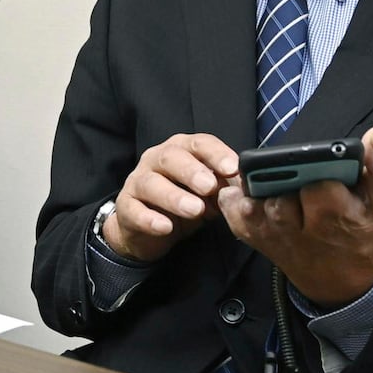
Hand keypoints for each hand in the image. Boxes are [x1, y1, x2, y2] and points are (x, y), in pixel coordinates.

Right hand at [100, 133, 238, 261]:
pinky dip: (150, 219)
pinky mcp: (126, 207)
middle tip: (209, 186)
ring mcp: (138, 182)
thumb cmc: (184, 201)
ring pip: (151, 183)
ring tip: (194, 210)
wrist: (150, 228)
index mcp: (181, 150)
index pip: (198, 144)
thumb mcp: (208, 193)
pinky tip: (165, 227)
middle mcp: (156, 160)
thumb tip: (246, 188)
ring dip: (174, 196)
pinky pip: (135, 210)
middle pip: (171, 157)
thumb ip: (224, 186)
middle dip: (192, 171)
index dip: (215, 154)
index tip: (233, 168)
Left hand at [216, 122, 372, 306]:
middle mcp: (299, 229)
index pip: (318, 182)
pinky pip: (236, 215)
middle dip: (288, 176)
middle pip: (282, 189)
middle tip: (299, 173)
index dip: (320, 167)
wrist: (341, 283)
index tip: (327, 168)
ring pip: (257, 202)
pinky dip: (234, 201)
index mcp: (336, 216)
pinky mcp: (256, 238)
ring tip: (272, 177)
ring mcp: (274, 235)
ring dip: (260, 188)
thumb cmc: (365, 237)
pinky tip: (246, 190)